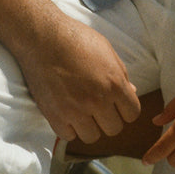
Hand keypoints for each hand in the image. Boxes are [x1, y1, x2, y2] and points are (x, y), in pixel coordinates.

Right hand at [17, 11, 140, 144]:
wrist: (42, 37)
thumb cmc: (75, 38)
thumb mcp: (105, 49)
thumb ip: (120, 73)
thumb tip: (132, 91)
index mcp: (114, 83)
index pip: (132, 113)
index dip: (125, 109)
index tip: (116, 103)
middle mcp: (97, 100)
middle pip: (114, 129)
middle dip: (108, 118)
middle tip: (97, 105)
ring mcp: (76, 111)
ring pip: (92, 137)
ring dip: (89, 125)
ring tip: (81, 109)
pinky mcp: (55, 117)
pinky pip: (69, 136)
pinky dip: (69, 127)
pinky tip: (66, 111)